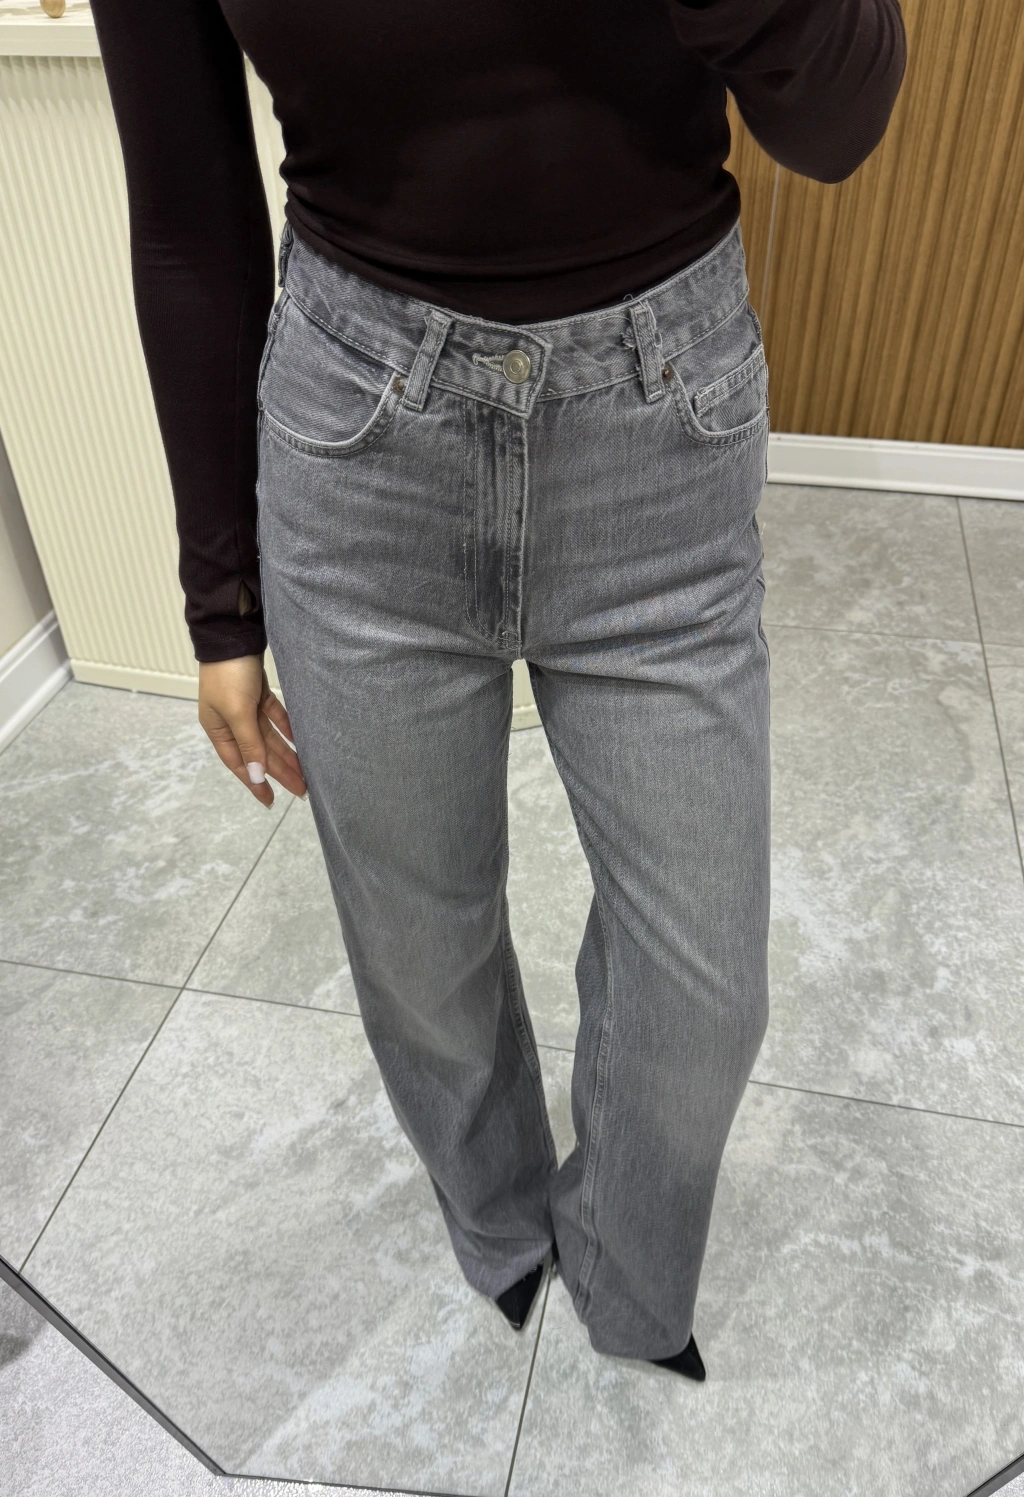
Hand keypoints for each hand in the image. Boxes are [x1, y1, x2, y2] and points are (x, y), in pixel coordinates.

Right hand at [198, 654, 307, 808]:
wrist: (234, 634)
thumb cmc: (229, 674)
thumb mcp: (238, 712)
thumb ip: (249, 744)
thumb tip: (255, 776)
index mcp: (219, 729)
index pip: (240, 763)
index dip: (255, 783)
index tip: (271, 801)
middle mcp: (231, 721)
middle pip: (259, 752)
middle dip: (279, 771)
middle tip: (302, 790)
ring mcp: (245, 707)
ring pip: (270, 737)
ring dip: (287, 753)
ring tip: (306, 771)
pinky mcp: (259, 693)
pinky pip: (276, 718)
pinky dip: (288, 729)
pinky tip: (302, 742)